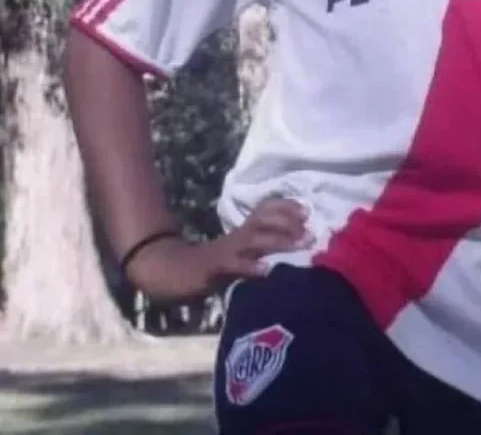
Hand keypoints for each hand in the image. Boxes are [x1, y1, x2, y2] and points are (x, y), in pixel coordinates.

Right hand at [126, 198, 309, 302]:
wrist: (169, 272)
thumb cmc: (208, 267)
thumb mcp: (238, 256)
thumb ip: (259, 250)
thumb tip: (292, 246)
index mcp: (242, 232)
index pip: (265, 211)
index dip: (286, 207)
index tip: (307, 210)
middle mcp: (237, 237)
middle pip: (264, 220)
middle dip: (289, 223)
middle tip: (311, 231)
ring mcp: (226, 251)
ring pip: (255, 239)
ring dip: (279, 240)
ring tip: (301, 244)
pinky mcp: (214, 269)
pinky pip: (234, 266)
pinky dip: (251, 267)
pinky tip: (266, 270)